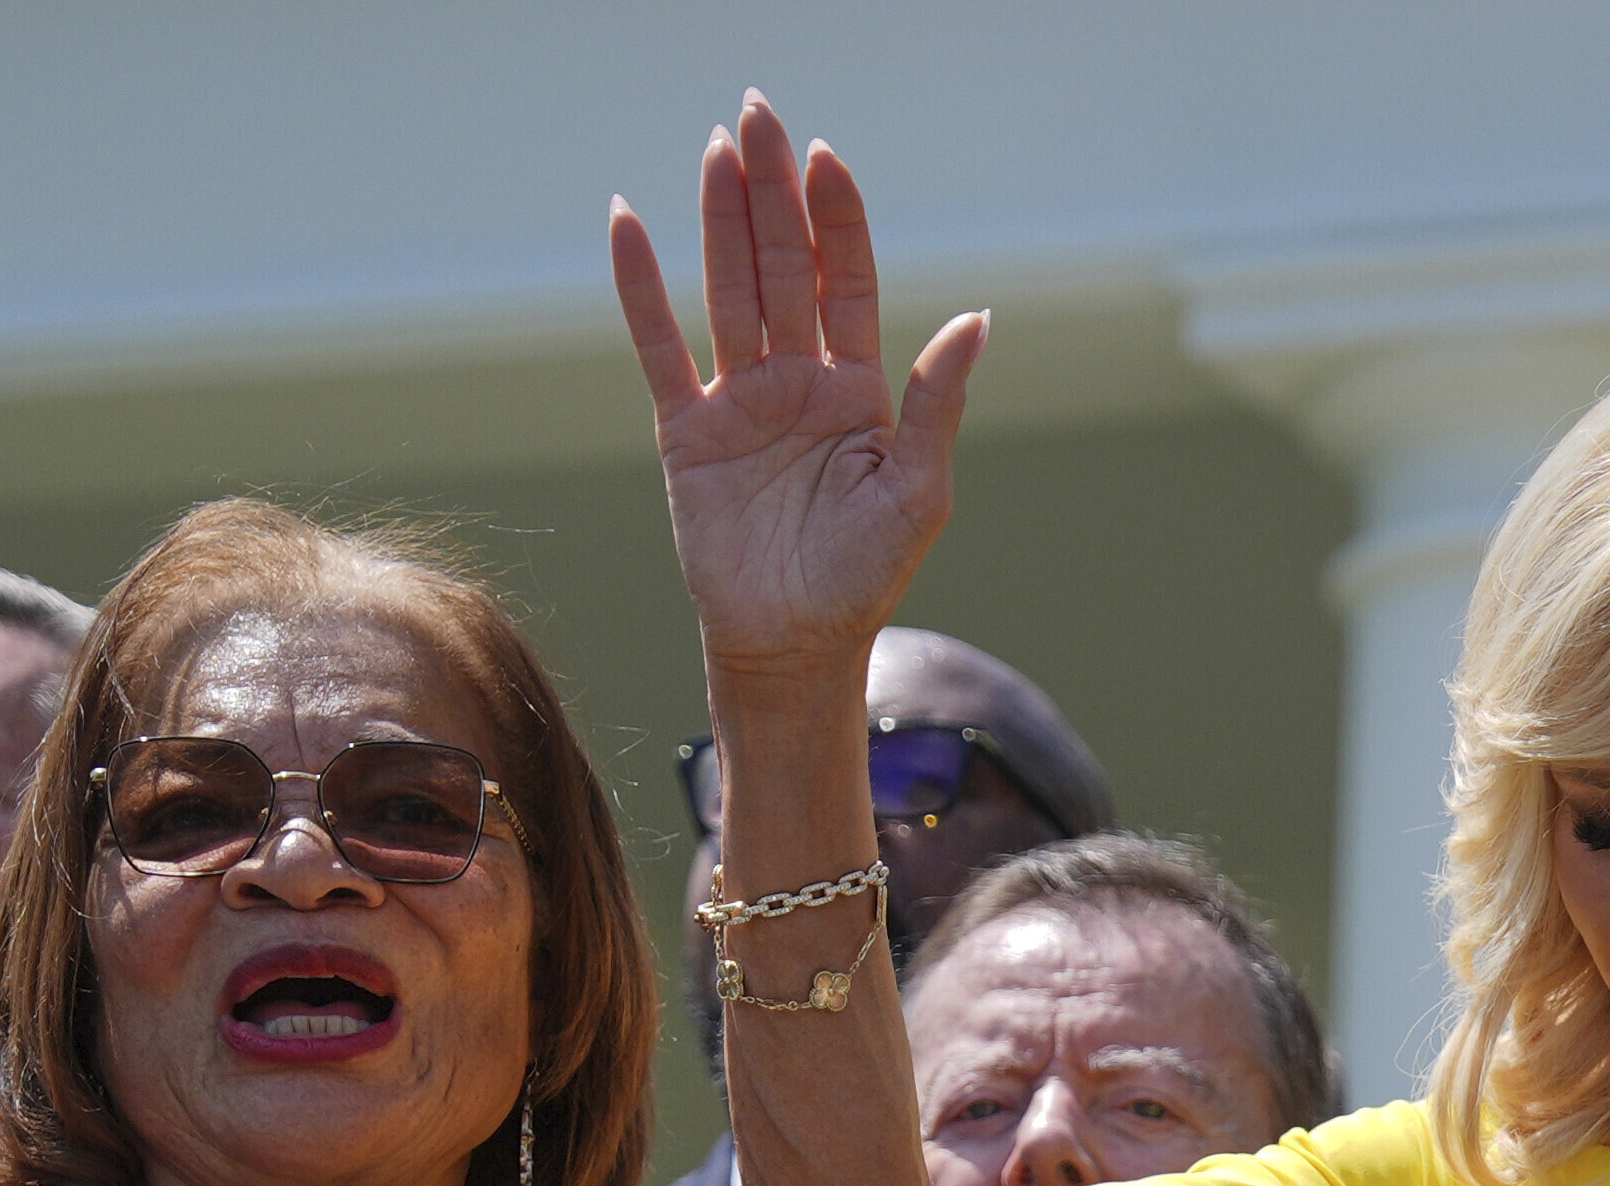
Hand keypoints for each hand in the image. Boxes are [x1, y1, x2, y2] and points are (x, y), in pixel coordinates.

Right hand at [610, 95, 982, 684]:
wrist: (794, 646)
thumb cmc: (866, 577)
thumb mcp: (919, 489)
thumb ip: (936, 402)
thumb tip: (978, 319)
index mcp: (859, 390)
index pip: (847, 281)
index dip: (837, 219)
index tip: (824, 156)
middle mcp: (798, 381)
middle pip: (782, 267)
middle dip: (772, 192)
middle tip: (756, 115)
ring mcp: (739, 400)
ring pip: (726, 289)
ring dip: (719, 219)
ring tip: (716, 149)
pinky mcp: (687, 430)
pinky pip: (660, 345)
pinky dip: (642, 287)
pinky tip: (630, 224)